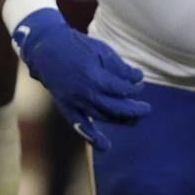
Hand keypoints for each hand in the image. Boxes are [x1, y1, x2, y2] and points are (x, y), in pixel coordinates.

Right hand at [13, 9, 149, 150]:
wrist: (48, 51)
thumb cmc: (79, 47)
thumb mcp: (103, 51)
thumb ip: (120, 67)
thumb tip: (138, 78)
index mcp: (95, 77)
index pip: (122, 89)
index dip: (134, 88)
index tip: (140, 83)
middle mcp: (85, 94)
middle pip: (115, 107)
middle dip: (134, 110)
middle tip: (147, 109)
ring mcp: (75, 103)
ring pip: (103, 116)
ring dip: (121, 120)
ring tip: (136, 120)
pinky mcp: (67, 108)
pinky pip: (81, 126)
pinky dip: (93, 138)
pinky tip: (105, 147)